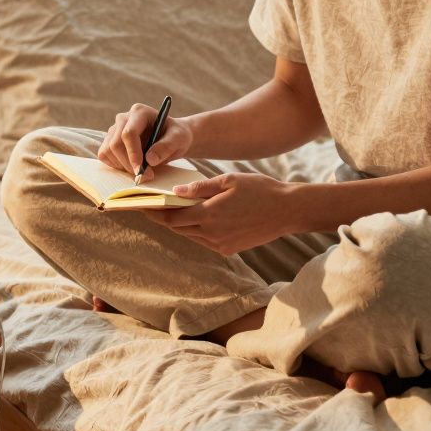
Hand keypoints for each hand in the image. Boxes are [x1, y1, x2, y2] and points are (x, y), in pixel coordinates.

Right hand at [98, 103, 193, 174]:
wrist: (171, 138)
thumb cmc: (176, 136)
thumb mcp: (179, 139)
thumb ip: (167, 146)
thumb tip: (150, 159)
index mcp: (139, 112)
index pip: (128, 133)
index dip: (133, 154)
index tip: (141, 170)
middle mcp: (123, 118)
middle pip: (115, 144)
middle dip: (128, 164)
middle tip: (145, 176)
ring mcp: (114, 129)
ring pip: (108, 151)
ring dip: (123, 166)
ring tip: (142, 171)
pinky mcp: (109, 140)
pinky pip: (104, 155)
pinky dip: (116, 165)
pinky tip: (131, 166)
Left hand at [144, 172, 296, 255]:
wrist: (287, 210)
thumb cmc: (259, 190)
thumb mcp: (228, 181)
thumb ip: (200, 187)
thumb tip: (176, 192)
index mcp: (209, 214)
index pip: (172, 218)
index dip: (155, 213)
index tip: (143, 206)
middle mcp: (211, 233)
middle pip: (178, 228)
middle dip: (164, 218)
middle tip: (153, 207)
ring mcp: (220, 244)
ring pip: (191, 235)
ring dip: (180, 225)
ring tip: (172, 211)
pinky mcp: (229, 249)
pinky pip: (205, 241)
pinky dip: (196, 230)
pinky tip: (197, 219)